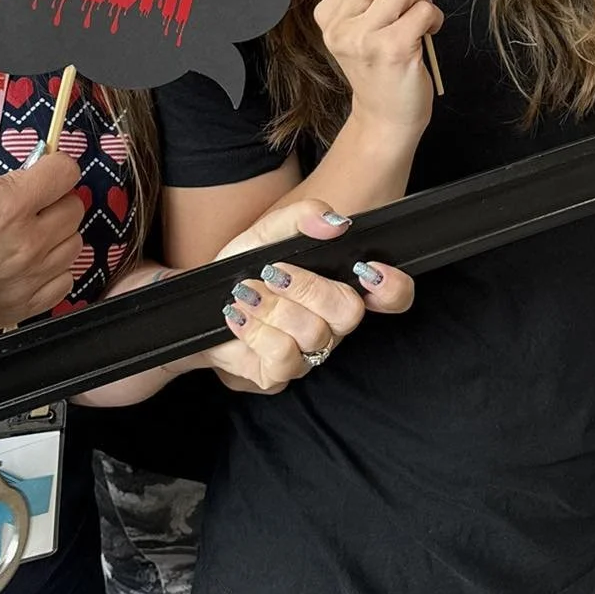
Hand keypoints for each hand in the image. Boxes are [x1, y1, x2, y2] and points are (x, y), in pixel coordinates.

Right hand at [0, 150, 85, 327]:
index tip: (49, 172)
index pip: (65, 172)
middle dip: (57, 202)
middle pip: (74, 207)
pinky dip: (54, 271)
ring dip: (57, 236)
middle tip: (34, 207)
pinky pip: (65, 279)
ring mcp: (33, 276)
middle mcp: (30, 243)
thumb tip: (33, 176)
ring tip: (30, 238)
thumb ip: (4, 183)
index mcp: (11, 208)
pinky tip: (31, 265)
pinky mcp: (30, 304)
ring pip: (75, 243)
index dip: (57, 168)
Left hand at [211, 199, 413, 393]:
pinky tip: (239, 315)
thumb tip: (334, 222)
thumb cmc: (243, 269)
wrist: (201, 305)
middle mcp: (332, 324)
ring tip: (245, 292)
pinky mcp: (281, 375)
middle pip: (350, 312)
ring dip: (273, 306)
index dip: (393, 287)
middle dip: (309, 288)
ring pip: (313, 333)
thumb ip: (300, 218)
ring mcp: (310, 353)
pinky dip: (256, 328)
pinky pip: (283, 356)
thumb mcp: (266, 233)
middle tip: (274, 273)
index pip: (392, 297)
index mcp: (340, 288)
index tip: (369, 269)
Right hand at [314, 0, 443, 139]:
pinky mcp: (392, 50)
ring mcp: (363, 39)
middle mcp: (340, 27)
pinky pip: (423, 11)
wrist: (386, 117)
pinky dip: (434, 17)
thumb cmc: (384, 67)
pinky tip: (429, 33)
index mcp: (329, 15)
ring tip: (423, 18)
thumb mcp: (376, 21)